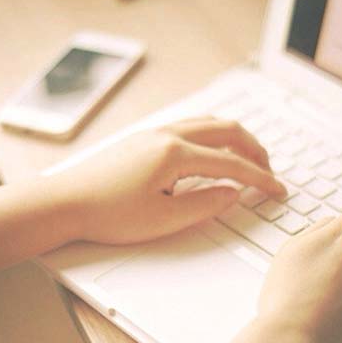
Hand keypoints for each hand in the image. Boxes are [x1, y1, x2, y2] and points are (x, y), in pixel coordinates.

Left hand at [49, 118, 286, 244]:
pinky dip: (213, 135)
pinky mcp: (143, 139)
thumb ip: (205, 205)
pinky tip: (213, 152)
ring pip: (208, 123)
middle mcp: (166, 135)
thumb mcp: (163, 220)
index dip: (260, 179)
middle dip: (254, 149)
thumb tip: (232, 193)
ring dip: (234, 138)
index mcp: (175, 154)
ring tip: (247, 159)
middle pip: (226, 130)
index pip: (232, 163)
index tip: (277, 191)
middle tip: (269, 172)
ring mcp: (153, 133)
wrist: (63, 203)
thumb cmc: (105, 213)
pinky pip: (190, 125)